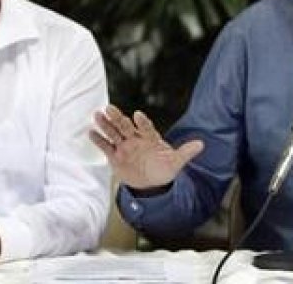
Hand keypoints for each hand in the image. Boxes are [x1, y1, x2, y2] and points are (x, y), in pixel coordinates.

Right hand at [89, 105, 203, 191]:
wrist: (151, 185)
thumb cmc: (164, 170)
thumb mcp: (176, 162)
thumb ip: (186, 153)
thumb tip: (201, 144)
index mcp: (151, 138)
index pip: (146, 128)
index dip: (142, 122)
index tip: (138, 115)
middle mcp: (136, 139)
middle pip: (126, 126)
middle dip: (117, 118)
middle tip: (109, 107)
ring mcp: (125, 147)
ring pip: (114, 133)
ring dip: (106, 125)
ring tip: (97, 115)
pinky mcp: (115, 156)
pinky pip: (106, 147)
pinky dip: (99, 140)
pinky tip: (91, 132)